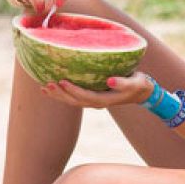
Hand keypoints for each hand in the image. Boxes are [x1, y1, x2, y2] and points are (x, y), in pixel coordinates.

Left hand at [39, 72, 153, 108]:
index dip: (73, 90)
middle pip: (74, 101)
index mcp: (105, 100)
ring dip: (57, 95)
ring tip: (44, 87)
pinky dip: (61, 94)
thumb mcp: (135, 83)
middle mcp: (96, 102)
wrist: (140, 92)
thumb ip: (124, 83)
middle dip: (60, 94)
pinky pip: (73, 97)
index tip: (62, 81)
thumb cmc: (138, 85)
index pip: (86, 96)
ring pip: (71, 101)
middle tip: (47, 84)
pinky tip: (51, 87)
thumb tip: (111, 80)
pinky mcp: (90, 96)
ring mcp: (92, 101)